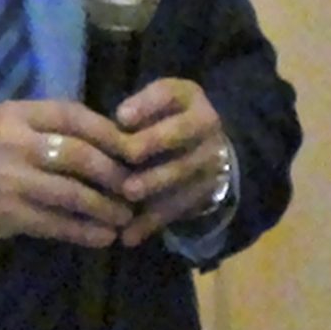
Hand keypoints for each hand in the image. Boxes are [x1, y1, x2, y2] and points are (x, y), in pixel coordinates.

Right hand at [0, 99, 134, 247]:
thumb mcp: (9, 127)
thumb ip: (51, 127)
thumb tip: (113, 138)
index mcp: (16, 114)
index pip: (74, 116)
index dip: (110, 133)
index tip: (135, 149)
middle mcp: (12, 142)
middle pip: (78, 155)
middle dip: (114, 173)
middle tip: (136, 187)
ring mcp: (8, 179)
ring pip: (70, 193)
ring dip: (104, 207)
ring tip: (125, 217)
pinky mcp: (6, 214)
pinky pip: (54, 223)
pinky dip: (83, 231)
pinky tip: (103, 237)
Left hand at [110, 78, 233, 245]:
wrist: (206, 147)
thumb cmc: (164, 120)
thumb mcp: (156, 102)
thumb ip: (139, 108)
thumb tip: (120, 122)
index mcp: (189, 97)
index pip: (169, 94)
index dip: (146, 104)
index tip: (121, 117)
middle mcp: (207, 125)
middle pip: (179, 133)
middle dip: (153, 143)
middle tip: (128, 155)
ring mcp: (211, 160)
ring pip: (182, 172)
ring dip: (155, 183)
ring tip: (128, 194)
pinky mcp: (206, 192)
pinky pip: (180, 206)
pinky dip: (153, 221)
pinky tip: (129, 235)